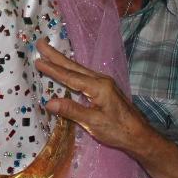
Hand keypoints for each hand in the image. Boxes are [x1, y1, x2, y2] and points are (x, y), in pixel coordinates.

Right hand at [34, 40, 153, 158]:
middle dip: (56, 56)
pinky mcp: (105, 89)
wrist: (139, 135)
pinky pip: (84, 76)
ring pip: (79, 70)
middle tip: (41, 43)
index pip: (70, 77)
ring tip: (49, 52)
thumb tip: (49, 102)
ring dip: (63, 61)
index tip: (38, 60)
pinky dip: (71, 70)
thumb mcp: (93, 122)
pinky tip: (67, 69)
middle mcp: (101, 81)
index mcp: (98, 87)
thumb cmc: (118, 130)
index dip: (53, 70)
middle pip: (74, 67)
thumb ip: (72, 111)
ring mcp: (104, 84)